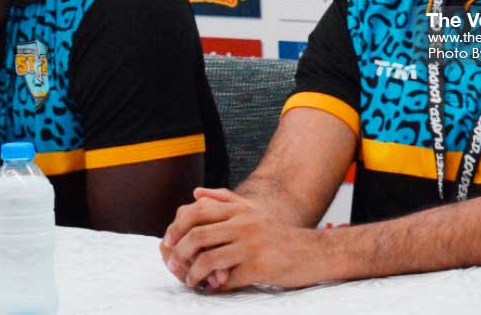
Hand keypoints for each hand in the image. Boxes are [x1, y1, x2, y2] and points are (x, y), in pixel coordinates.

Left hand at [160, 187, 324, 291]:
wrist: (311, 252)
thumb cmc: (277, 235)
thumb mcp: (252, 211)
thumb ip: (224, 199)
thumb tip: (195, 193)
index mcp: (239, 209)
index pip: (197, 211)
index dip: (177, 226)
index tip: (168, 241)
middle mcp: (243, 223)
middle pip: (198, 234)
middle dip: (178, 251)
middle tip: (172, 263)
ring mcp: (251, 245)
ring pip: (208, 258)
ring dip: (192, 273)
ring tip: (190, 280)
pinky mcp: (258, 267)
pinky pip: (226, 279)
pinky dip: (214, 286)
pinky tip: (211, 288)